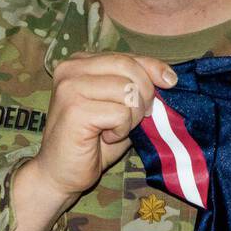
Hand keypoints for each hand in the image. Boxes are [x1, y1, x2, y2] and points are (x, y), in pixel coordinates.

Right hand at [29, 52, 174, 205]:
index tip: (170, 81)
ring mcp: (70, 87)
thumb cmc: (93, 142)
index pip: (127, 56)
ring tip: (116, 129)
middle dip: (145, 94)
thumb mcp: (120, 107)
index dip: (153, 68)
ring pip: (127, 90)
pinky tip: (105, 138)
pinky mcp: (74, 109)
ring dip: (132, 116)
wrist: (60, 174)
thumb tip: (168, 77)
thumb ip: (136, 87)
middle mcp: (71, 68)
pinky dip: (121, 130)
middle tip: (137, 118)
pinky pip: (120, 113)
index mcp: (80, 62)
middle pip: (128, 66)